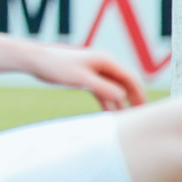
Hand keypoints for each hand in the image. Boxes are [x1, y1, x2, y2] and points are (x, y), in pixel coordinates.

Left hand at [30, 44, 145, 109]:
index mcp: (106, 61)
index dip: (139, 93)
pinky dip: (106, 102)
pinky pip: (101, 91)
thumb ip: (102, 87)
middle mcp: (103, 65)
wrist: (36, 61)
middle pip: (124, 84)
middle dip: (132, 99)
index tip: (145, 109)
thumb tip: (122, 96)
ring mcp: (95, 71)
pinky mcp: (86, 78)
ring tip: (127, 120)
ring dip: (120, 103)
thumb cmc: (57, 66)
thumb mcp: (81, 78)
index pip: (130, 78)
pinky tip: (109, 115)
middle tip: (140, 117)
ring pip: (113, 89)